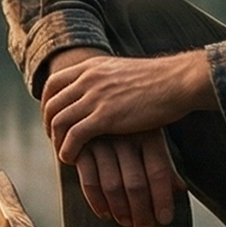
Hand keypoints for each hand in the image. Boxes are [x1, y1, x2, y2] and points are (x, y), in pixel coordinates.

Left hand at [40, 49, 214, 163]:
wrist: (177, 82)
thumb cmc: (159, 81)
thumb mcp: (123, 72)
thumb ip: (107, 79)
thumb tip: (103, 90)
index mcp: (91, 67)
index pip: (53, 83)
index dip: (47, 103)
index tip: (52, 118)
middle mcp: (87, 80)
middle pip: (52, 104)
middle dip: (49, 125)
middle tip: (55, 140)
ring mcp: (94, 97)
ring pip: (59, 122)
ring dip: (57, 141)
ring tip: (64, 153)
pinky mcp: (104, 117)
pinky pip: (73, 136)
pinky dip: (67, 150)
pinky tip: (72, 159)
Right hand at [74, 133, 179, 226]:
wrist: (91, 106)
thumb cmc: (128, 126)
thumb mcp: (151, 137)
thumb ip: (163, 163)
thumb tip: (180, 189)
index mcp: (148, 133)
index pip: (158, 171)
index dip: (162, 199)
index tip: (164, 220)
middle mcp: (125, 136)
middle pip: (135, 183)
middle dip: (141, 212)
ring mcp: (101, 142)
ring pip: (112, 186)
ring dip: (120, 210)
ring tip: (127, 223)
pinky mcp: (80, 148)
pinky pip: (89, 182)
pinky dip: (97, 202)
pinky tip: (105, 214)